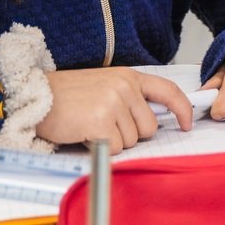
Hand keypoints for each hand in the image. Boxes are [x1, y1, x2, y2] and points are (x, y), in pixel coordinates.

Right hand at [38, 68, 193, 152]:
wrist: (37, 96)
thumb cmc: (66, 95)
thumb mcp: (103, 85)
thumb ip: (128, 97)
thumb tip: (149, 122)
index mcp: (128, 76)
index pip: (167, 90)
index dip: (182, 109)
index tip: (187, 123)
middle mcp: (124, 87)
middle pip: (148, 127)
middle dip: (130, 134)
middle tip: (105, 124)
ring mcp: (114, 103)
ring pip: (132, 141)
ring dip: (113, 141)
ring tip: (91, 125)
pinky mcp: (101, 122)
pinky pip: (115, 149)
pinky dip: (102, 148)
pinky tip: (86, 134)